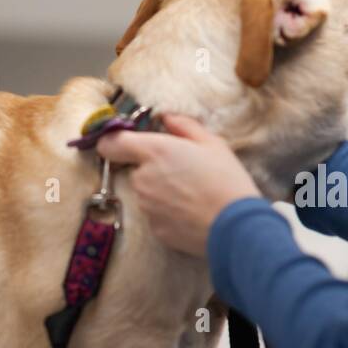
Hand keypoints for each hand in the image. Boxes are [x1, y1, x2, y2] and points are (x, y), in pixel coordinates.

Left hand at [97, 113, 260, 256]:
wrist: (236, 227)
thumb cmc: (226, 180)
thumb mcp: (211, 143)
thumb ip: (183, 125)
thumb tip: (166, 118)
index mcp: (154, 151)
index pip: (111, 143)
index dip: (113, 142)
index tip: (124, 143)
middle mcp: (143, 178)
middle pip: (135, 169)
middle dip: (153, 168)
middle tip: (183, 171)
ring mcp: (146, 206)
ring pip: (146, 192)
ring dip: (161, 191)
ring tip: (191, 194)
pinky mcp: (155, 229)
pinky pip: (155, 214)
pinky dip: (168, 212)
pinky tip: (191, 211)